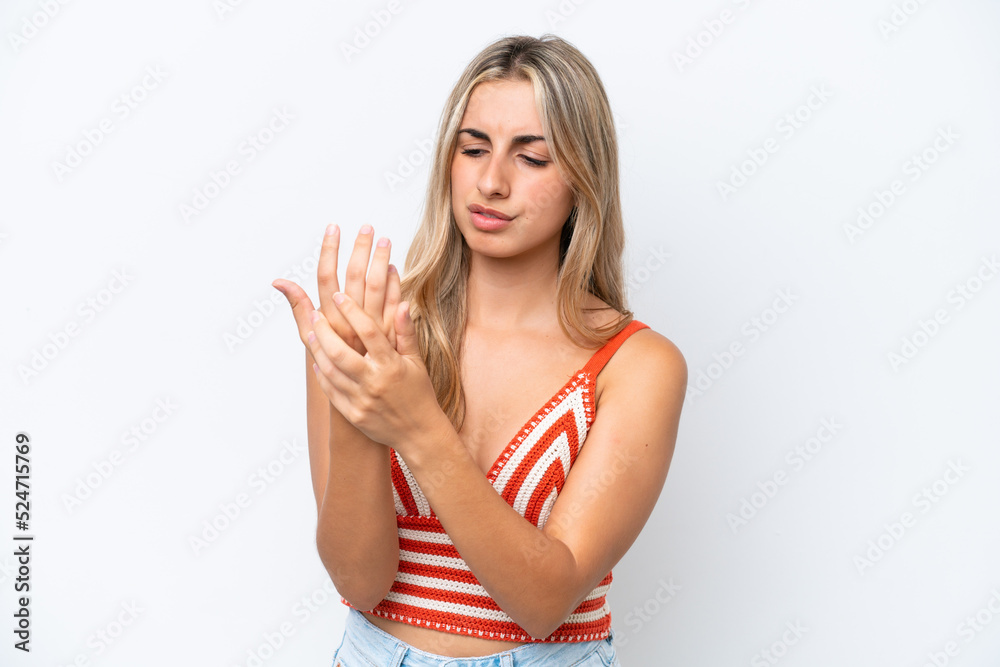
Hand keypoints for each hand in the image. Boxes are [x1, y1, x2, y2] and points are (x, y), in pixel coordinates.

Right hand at [273, 224, 400, 358]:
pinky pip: (395, 302)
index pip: (326, 277)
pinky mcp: (392, 335)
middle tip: (366, 227)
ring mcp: (372, 328)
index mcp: (328, 320)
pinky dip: (395, 283)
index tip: (333, 227)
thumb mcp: (311, 338)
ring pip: (378, 286)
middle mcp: (349, 323)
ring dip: (381, 260)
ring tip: (384, 239)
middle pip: (355, 276)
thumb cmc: (332, 364)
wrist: (361, 395)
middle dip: (360, 249)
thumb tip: (278, 281)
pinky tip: (393, 267)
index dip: (329, 251)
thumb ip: (298, 307)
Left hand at [304, 291, 442, 449]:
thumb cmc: (419, 393)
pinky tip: (318, 362)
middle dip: (324, 331)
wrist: (419, 433)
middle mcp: (375, 382)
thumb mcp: (416, 362)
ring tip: (312, 334)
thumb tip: (402, 304)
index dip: (352, 311)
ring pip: (331, 371)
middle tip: (316, 315)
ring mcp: (362, 400)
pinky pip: (331, 392)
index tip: (338, 296)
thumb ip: (406, 332)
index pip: (369, 332)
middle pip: (340, 353)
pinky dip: (322, 375)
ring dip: (318, 351)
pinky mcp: (353, 415)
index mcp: (392, 365)